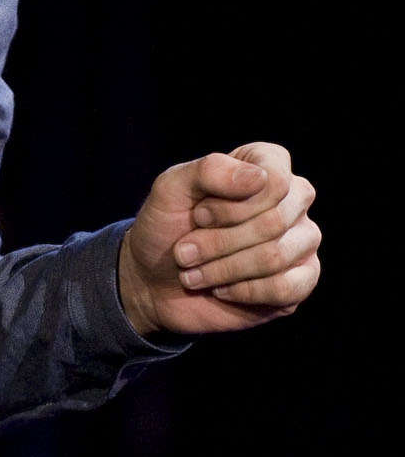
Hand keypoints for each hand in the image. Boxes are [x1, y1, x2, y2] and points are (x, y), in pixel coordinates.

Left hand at [117, 142, 319, 339]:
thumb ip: (210, 170)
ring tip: (194, 273)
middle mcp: (294, 198)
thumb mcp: (171, 188)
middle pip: (273, 221)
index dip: (231, 206)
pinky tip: (221, 290)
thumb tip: (258, 178)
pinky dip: (243, 292)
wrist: (155, 278)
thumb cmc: (167, 225)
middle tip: (183, 252)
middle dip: (217, 242)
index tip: (198, 215)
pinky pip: (286, 288)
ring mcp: (302, 240)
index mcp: (269, 164)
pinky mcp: (301, 280)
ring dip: (223, 269)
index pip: (274, 180)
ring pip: (275, 256)